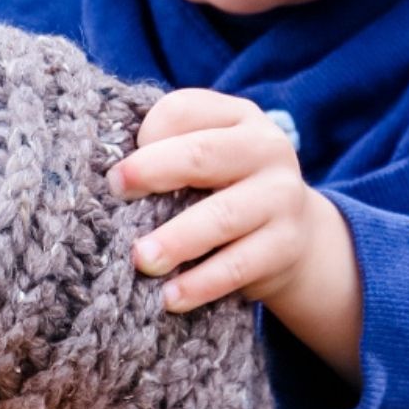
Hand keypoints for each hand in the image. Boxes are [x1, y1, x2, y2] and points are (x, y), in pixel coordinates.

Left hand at [112, 88, 362, 382]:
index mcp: (237, 116)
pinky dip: (201, 283)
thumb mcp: (207, 154)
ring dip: (175, 240)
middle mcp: (266, 148)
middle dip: (152, 172)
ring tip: (140, 259)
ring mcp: (281, 196)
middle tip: (115, 192)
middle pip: (202, 154)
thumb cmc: (227, 187)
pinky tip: (170, 297)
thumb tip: (111, 177)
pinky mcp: (286, 245)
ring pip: (221, 216)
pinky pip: (237, 266)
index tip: (118, 166)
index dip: (146, 133)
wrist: (297, 234)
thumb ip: (168, 149)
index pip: (183, 111)